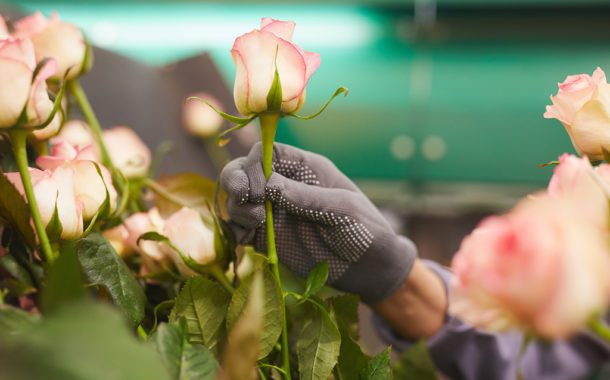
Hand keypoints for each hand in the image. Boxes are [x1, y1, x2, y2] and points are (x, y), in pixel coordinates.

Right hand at [220, 143, 415, 302]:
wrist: (370, 269)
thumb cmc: (365, 230)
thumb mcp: (342, 210)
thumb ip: (306, 197)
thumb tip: (269, 185)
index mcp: (305, 168)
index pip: (267, 152)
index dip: (255, 165)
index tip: (258, 188)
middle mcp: (285, 185)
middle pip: (244, 170)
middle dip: (236, 181)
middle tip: (244, 199)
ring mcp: (274, 211)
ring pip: (238, 199)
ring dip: (238, 208)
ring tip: (257, 221)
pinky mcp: (267, 237)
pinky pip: (240, 228)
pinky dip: (237, 230)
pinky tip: (248, 239)